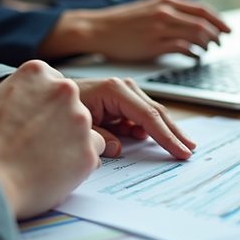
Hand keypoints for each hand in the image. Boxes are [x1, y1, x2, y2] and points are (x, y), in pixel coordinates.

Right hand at [0, 61, 104, 218]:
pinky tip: (50, 175)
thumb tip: (22, 110)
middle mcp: (63, 90)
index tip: (35, 121)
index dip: (44, 107)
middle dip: (60, 126)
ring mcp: (79, 120)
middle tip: (38, 145)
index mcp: (37, 73)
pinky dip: (74, 168)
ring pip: (85, 134)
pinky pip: (88, 159)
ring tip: (40, 163)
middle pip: (72, 108)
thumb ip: (17, 98)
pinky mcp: (88, 151)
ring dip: (69, 147)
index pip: (54, 85)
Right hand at [40, 0, 230, 60]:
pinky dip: (193, 53)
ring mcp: (160, 27)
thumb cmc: (122, 23)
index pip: (202, 9)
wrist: (97, 29)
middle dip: (216, 34)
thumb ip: (170, 12)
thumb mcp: (149, 8)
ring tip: (207, 51)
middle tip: (220, 43)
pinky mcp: (153, 44)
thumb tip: (193, 23)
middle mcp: (165, 12)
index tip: (227, 30)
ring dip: (206, 45)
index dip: (219, 20)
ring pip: (196, 35)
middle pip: (203, 22)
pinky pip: (182, 48)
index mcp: (166, 1)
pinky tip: (194, 57)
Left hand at [73, 77, 195, 159]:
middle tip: (190, 149)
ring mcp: (124, 92)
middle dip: (174, 132)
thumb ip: (99, 138)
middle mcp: (123, 88)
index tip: (181, 151)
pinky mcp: (122, 100)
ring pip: (152, 113)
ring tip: (181, 146)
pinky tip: (154, 140)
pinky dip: (149, 128)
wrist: (50, 94)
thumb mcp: (79, 126)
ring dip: (165, 130)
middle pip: (157, 112)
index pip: (149, 116)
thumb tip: (119, 148)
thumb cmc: (61, 106)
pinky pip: (141, 115)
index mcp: (114, 91)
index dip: (166, 137)